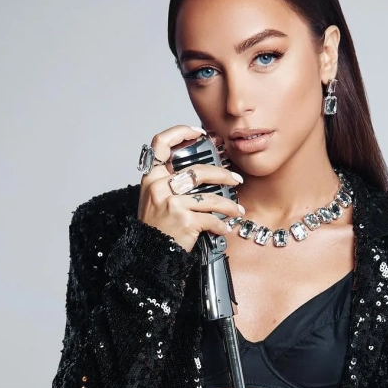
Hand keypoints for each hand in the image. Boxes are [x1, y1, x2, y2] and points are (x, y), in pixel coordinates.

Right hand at [137, 125, 243, 252]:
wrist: (150, 255)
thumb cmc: (156, 228)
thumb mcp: (155, 199)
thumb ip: (170, 181)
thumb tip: (201, 171)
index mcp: (151, 177)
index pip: (161, 143)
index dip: (181, 132)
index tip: (200, 133)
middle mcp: (159, 186)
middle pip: (197, 171)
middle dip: (223, 175)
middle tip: (235, 179)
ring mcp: (171, 203)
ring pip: (210, 197)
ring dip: (229, 205)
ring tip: (237, 210)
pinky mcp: (184, 220)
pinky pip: (211, 218)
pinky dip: (221, 225)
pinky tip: (224, 228)